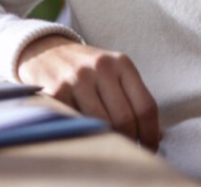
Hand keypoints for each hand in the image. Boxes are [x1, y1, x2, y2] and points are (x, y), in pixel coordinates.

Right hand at [17, 35, 162, 151]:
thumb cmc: (85, 68)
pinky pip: (78, 123)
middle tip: (128, 150)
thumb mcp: (112, 72)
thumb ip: (133, 98)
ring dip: (108, 140)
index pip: (145, 106)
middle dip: (130, 141)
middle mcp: (100, 67)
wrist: (44, 51)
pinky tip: (87, 133)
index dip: (150, 134)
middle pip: (125, 118)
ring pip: (102, 124)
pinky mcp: (56, 92)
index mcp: (121, 62)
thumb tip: (156, 136)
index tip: (149, 147)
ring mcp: (77, 79)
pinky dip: (85, 133)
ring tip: (108, 144)